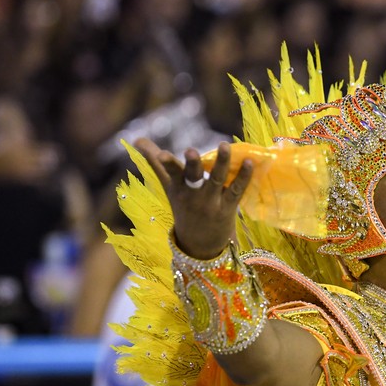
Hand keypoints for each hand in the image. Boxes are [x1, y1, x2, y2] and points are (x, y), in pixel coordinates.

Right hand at [134, 138, 253, 258]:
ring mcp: (211, 202)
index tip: (162, 154)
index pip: (171, 174)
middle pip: (193, 177)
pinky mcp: (228, 208)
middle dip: (191, 164)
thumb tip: (136, 140)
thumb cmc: (183, 207)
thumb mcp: (168, 186)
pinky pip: (237, 190)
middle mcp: (193, 195)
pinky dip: (243, 176)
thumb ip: (155, 162)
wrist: (199, 245)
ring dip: (222, 162)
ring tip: (224, 145)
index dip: (166, 164)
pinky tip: (249, 161)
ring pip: (217, 180)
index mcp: (178, 188)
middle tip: (190, 151)